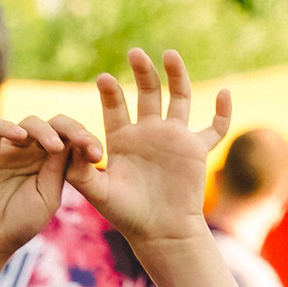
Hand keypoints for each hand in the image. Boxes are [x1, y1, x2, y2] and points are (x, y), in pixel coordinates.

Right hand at [0, 112, 96, 265]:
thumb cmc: (19, 225)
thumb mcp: (48, 197)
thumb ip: (60, 170)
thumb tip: (73, 142)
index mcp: (50, 161)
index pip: (71, 139)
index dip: (86, 140)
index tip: (98, 155)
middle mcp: (31, 150)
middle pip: (54, 125)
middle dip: (72, 129)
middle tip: (83, 141)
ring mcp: (8, 149)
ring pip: (29, 123)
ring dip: (45, 130)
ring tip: (54, 146)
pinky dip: (6, 127)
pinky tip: (20, 137)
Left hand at [91, 50, 234, 257]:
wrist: (160, 233)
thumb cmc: (127, 216)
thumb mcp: (99, 193)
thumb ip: (80, 172)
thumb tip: (64, 149)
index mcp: (123, 140)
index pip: (116, 107)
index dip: (110, 93)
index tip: (102, 79)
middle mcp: (149, 133)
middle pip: (148, 93)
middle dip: (142, 73)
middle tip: (134, 53)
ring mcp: (174, 138)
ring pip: (179, 98)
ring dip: (176, 75)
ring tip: (169, 54)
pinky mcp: (196, 149)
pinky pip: (215, 127)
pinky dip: (223, 111)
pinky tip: (223, 93)